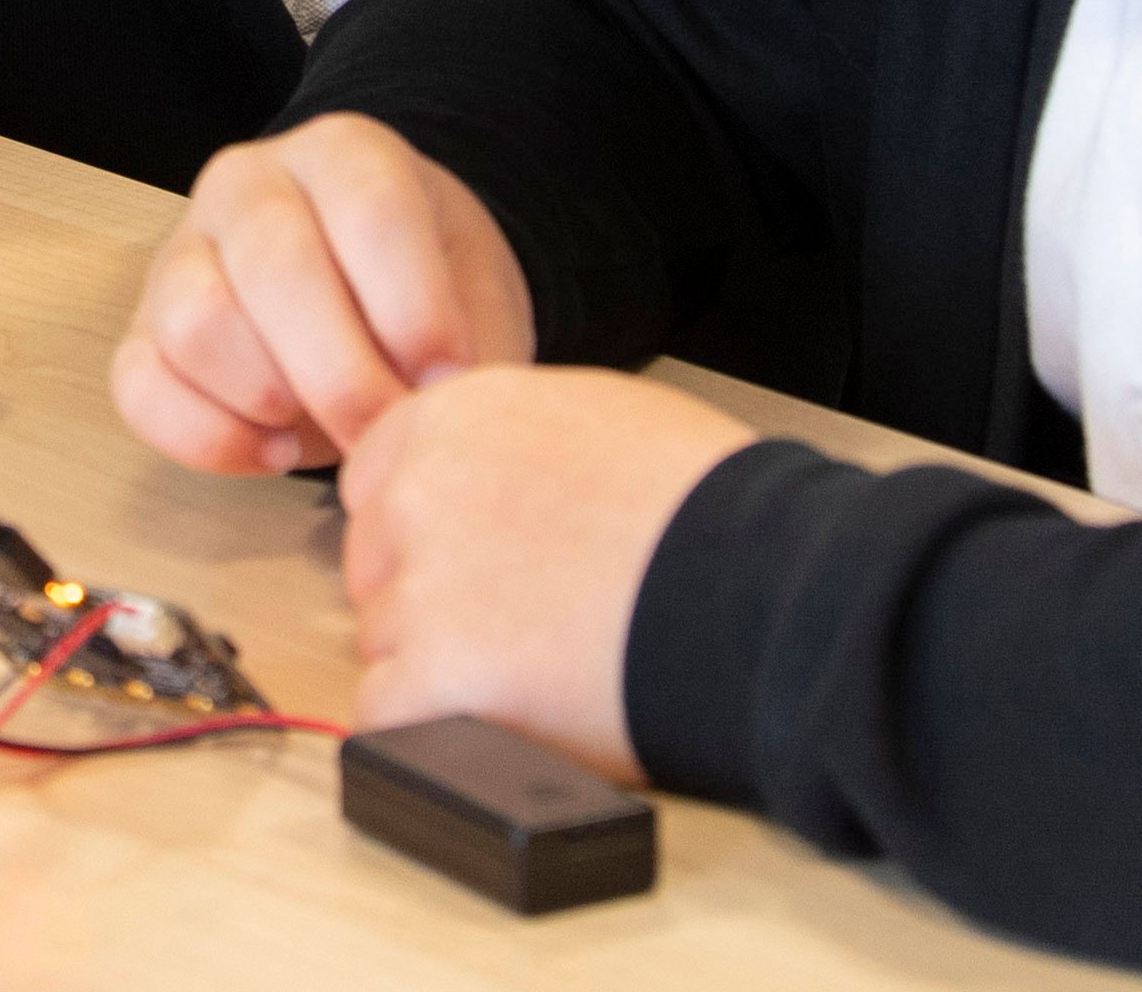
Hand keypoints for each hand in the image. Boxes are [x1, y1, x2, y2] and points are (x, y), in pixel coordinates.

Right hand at [112, 112, 533, 471]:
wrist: (369, 300)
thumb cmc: (426, 296)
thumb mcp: (472, 297)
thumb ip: (463, 347)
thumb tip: (429, 421)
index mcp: (344, 152)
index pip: (371, 212)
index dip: (415, 309)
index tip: (450, 382)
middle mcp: (247, 183)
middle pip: (277, 267)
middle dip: (343, 376)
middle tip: (390, 438)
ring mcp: (181, 252)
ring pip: (197, 322)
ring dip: (269, 400)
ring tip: (330, 433)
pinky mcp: (143, 329)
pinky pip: (141, 386)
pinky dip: (208, 438)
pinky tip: (277, 451)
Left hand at [339, 365, 759, 778]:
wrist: (765, 592)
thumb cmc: (712, 507)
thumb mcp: (599, 415)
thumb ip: (511, 439)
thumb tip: (483, 473)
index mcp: (454, 416)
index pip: (378, 478)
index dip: (426, 529)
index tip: (471, 559)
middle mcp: (420, 492)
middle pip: (376, 564)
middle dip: (432, 597)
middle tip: (520, 621)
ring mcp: (421, 589)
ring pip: (384, 644)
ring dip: (441, 665)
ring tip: (541, 665)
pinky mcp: (437, 682)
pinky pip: (387, 716)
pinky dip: (433, 727)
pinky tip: (503, 714)